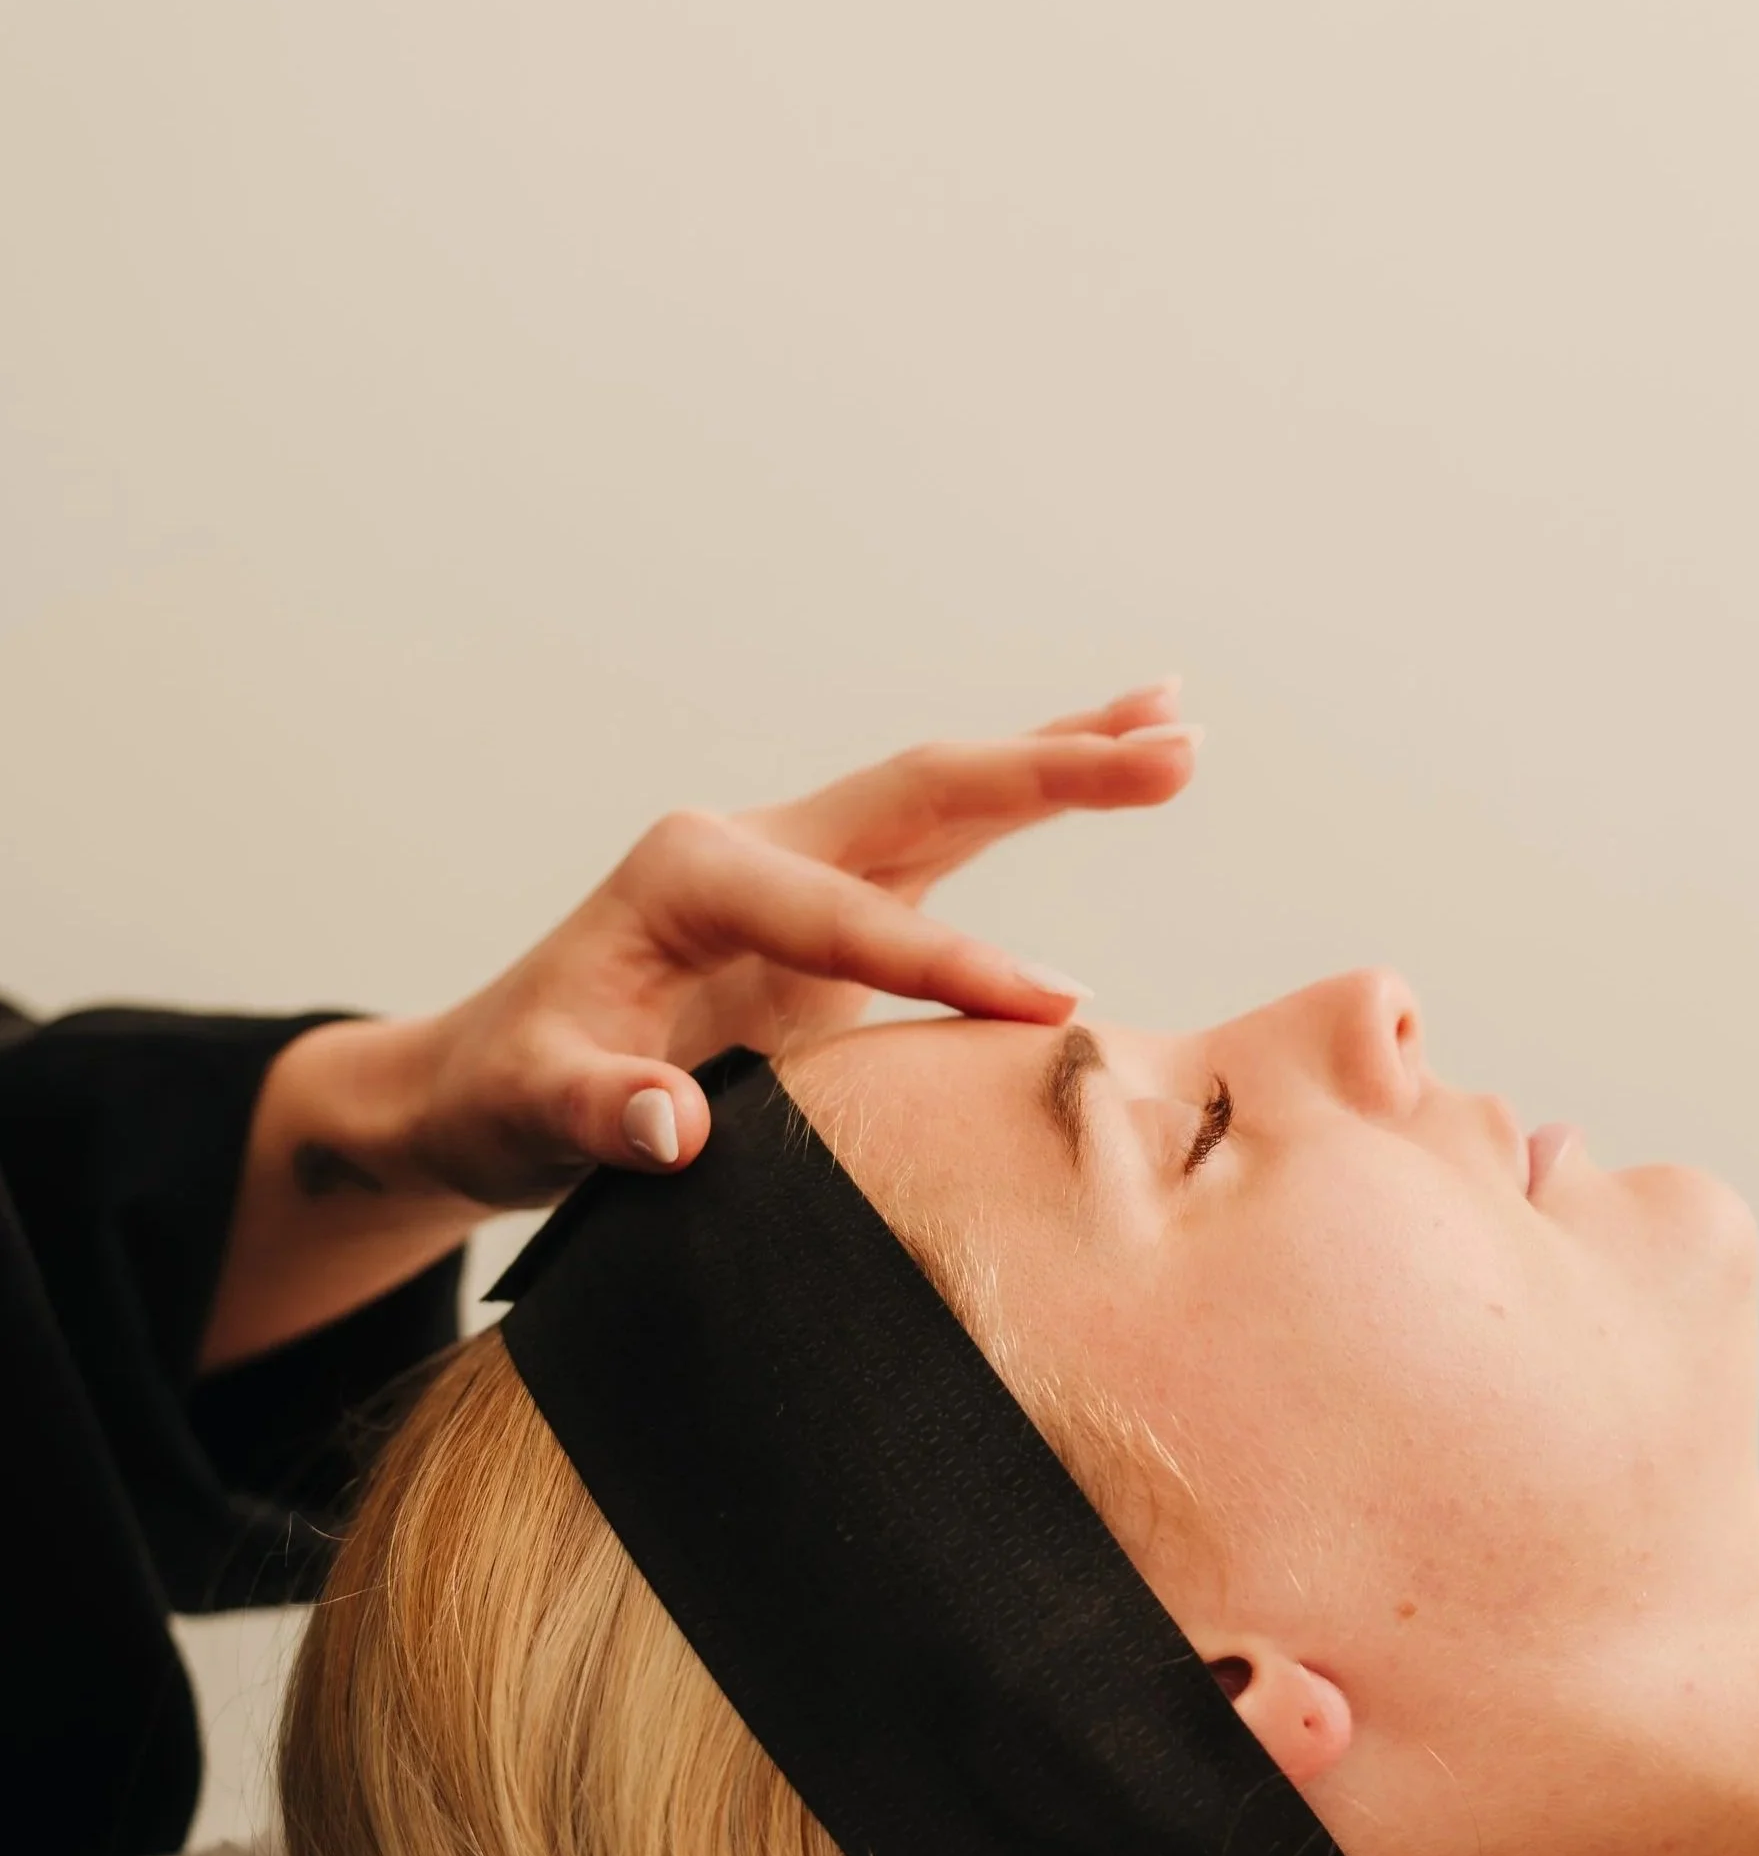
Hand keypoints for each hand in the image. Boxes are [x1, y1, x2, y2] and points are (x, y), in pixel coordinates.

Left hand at [200, 685, 1194, 1363]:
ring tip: (1178, 729)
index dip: (943, 964)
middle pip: (925, 791)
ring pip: (954, 795)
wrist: (483, 1084)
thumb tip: (675, 1126)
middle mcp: (754, 845)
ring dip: (1065, 760)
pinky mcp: (839, 909)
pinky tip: (1116, 764)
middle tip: (1171, 751)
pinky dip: (1038, 801)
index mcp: (688, 874)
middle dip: (1049, 772)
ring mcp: (803, 867)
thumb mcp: (528, 1110)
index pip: (842, 917)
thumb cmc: (505, 1094)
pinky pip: (956, 845)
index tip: (1045, 1009)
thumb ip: (598, 1112)